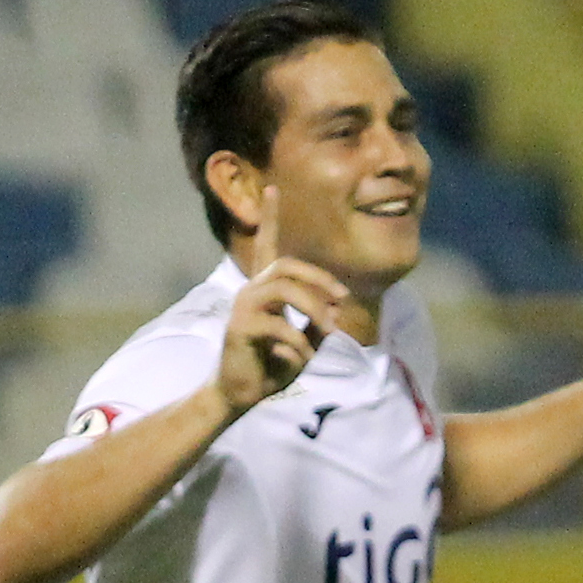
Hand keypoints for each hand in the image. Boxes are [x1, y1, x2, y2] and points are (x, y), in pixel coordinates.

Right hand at [218, 187, 351, 415]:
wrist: (240, 395)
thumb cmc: (270, 367)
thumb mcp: (304, 344)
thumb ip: (317, 325)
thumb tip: (335, 312)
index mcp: (264, 290)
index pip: (266, 247)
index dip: (270, 218)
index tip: (271, 188)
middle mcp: (250, 291)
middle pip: (287, 265)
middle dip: (319, 278)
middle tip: (342, 299)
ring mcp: (242, 307)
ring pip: (284, 288)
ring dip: (314, 306)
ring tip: (330, 330)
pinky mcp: (240, 328)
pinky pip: (278, 324)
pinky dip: (298, 341)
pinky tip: (301, 357)